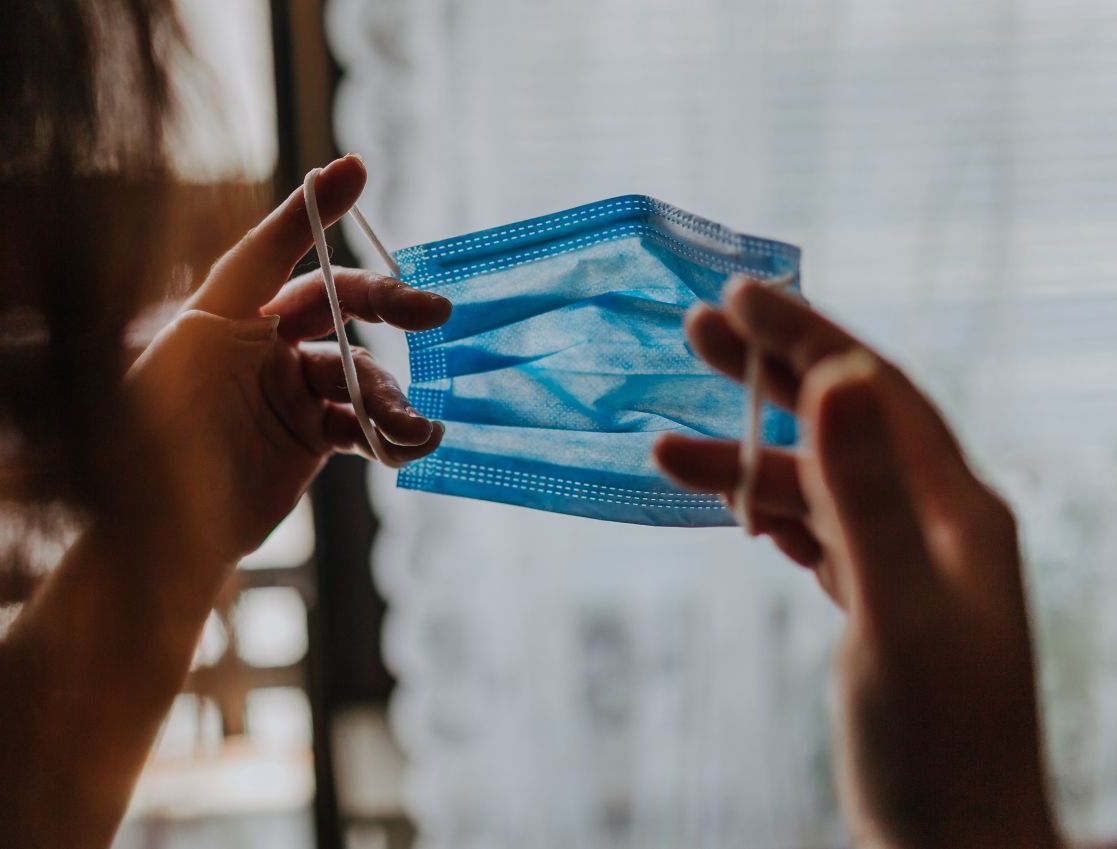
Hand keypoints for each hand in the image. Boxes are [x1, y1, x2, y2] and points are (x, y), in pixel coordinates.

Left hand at [123, 155, 447, 561]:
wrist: (161, 539)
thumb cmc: (155, 442)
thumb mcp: (186, 355)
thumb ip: (241, 289)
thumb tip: (278, 234)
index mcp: (222, 314)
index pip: (274, 249)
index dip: (313, 211)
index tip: (356, 170)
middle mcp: (258, 344)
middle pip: (336, 303)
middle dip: (386, 304)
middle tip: (433, 314)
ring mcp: (288, 391)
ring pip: (360, 372)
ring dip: (391, 398)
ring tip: (410, 431)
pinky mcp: (310, 437)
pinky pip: (363, 422)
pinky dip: (392, 433)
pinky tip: (410, 447)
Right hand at [653, 280, 1060, 848]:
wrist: (954, 844)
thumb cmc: (937, 742)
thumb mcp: (895, 610)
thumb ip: (864, 495)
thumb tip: (837, 376)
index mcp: (958, 508)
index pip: (874, 392)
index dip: (807, 337)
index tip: (740, 293)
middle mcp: (938, 522)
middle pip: (843, 423)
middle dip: (769, 375)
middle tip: (695, 328)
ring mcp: (907, 565)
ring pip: (816, 484)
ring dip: (744, 459)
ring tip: (660, 447)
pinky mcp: (877, 606)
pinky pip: (813, 534)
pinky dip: (763, 513)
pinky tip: (726, 511)